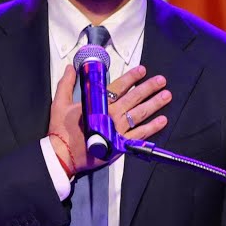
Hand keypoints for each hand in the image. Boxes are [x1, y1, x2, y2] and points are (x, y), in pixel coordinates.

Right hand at [47, 64, 170, 175]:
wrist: (63, 156)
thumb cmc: (61, 131)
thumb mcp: (59, 103)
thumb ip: (66, 84)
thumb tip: (70, 68)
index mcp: (98, 103)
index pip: (119, 86)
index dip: (132, 77)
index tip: (143, 70)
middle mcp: (111, 115)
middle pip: (134, 97)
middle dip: (149, 87)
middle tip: (161, 80)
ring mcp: (118, 129)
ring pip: (140, 114)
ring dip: (155, 103)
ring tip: (166, 96)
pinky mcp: (121, 144)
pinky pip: (140, 134)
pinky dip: (152, 127)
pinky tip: (162, 120)